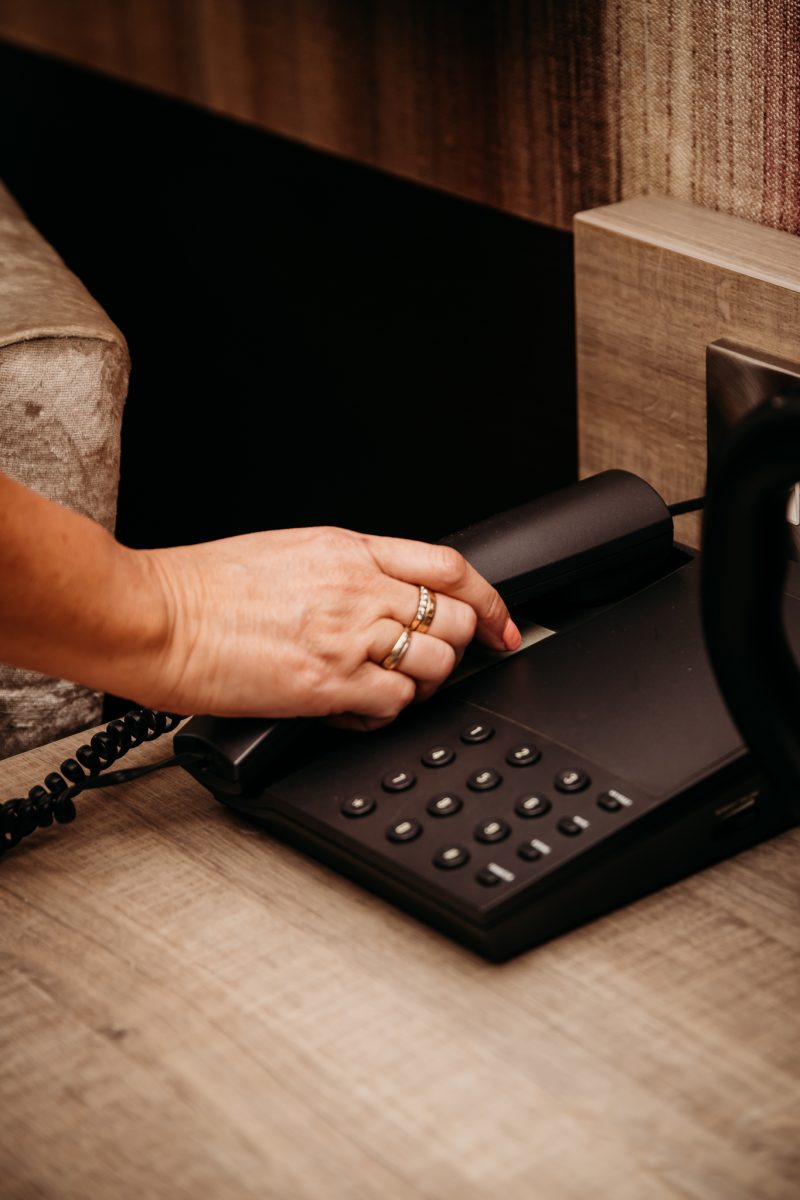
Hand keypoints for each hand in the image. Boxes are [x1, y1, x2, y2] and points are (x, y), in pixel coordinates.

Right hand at [137, 525, 519, 724]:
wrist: (159, 617)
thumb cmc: (204, 588)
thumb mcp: (288, 552)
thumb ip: (345, 570)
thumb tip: (382, 593)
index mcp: (350, 549)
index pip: (449, 566)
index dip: (490, 599)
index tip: (501, 624)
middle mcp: (358, 588)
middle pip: (454, 618)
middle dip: (457, 647)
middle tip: (435, 664)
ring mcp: (347, 635)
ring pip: (434, 664)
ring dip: (422, 683)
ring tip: (385, 686)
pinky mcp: (328, 683)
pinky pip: (394, 703)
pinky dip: (385, 711)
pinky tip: (355, 706)